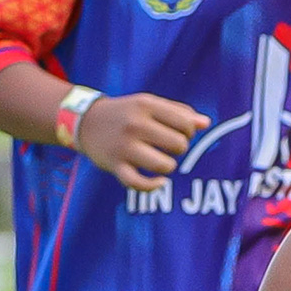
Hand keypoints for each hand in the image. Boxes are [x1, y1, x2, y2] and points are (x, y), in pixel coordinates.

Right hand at [78, 92, 209, 186]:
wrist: (85, 121)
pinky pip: (139, 184)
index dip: (189, 131)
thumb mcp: (149, 104)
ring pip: (165, 165)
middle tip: (168, 146)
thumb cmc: (126, 113)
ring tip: (161, 160)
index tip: (180, 132)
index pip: (185, 122)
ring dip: (168, 166)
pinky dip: (154, 185)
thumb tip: (206, 124)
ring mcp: (124, 147)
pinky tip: (160, 181)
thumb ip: (179, 112)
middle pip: (179, 145)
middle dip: (179, 148)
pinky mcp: (115, 166)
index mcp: (146, 105)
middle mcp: (135, 125)